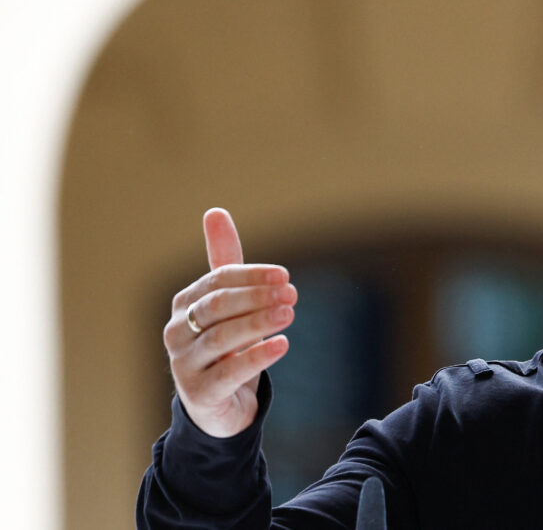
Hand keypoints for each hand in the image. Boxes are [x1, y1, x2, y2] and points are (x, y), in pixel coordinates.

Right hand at [163, 208, 296, 436]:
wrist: (217, 404)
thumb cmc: (224, 345)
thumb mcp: (226, 303)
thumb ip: (224, 260)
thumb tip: (215, 211)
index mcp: (184, 304)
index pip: (217, 281)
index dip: (251, 276)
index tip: (284, 276)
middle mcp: (177, 332)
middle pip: (218, 307)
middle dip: (257, 297)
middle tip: (293, 294)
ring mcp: (184, 364)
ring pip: (222, 337)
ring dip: (259, 323)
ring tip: (290, 314)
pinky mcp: (200, 393)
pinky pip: (229, 372)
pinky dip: (257, 356)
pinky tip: (283, 345)